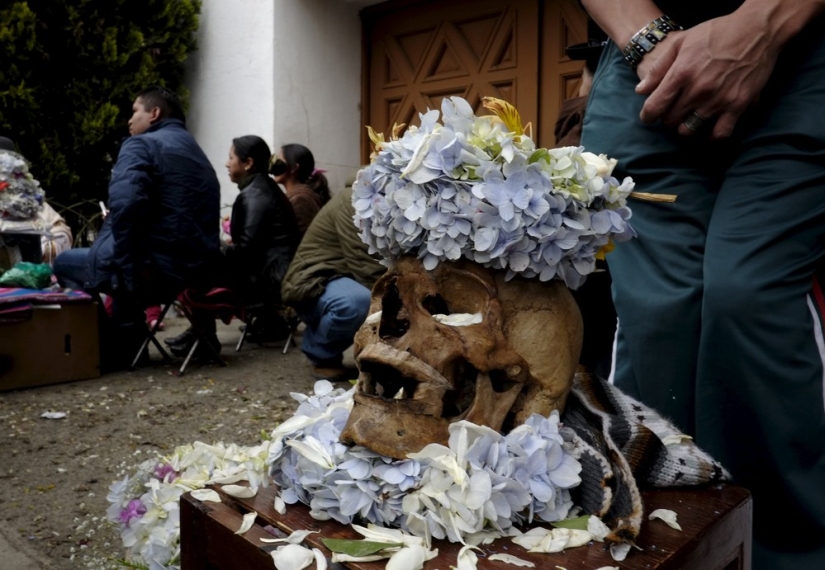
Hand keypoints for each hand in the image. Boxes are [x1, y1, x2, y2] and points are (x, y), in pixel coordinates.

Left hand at [634, 12, 779, 138]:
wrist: (757, 29)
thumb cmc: (716, 33)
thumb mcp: (681, 42)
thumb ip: (658, 68)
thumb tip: (640, 91)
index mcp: (681, 73)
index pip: (654, 107)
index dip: (647, 116)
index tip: (649, 117)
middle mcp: (697, 90)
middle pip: (670, 120)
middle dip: (667, 118)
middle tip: (673, 111)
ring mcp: (718, 100)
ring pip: (689, 130)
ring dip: (685, 128)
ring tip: (689, 118)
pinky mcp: (738, 105)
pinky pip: (720, 133)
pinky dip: (712, 136)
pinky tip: (710, 130)